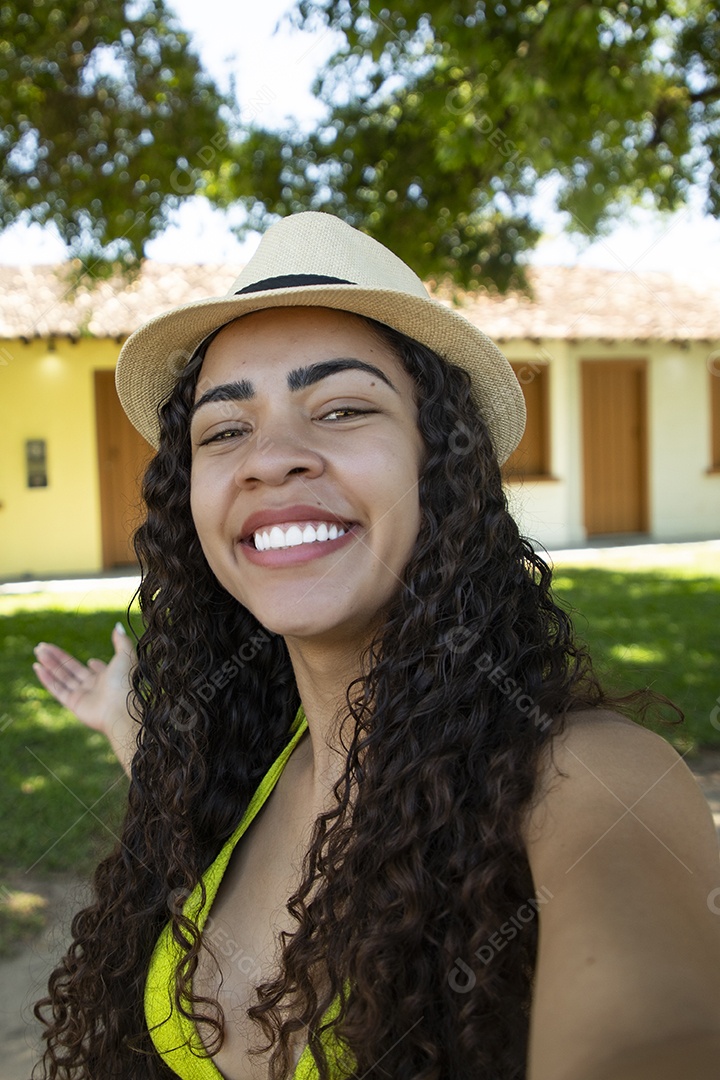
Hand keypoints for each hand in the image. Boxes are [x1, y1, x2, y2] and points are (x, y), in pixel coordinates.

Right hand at [33, 624, 137, 774]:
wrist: (121, 709)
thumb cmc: (126, 683)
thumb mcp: (126, 656)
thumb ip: (121, 641)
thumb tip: (117, 625)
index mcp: (108, 677)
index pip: (97, 671)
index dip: (94, 666)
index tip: (91, 661)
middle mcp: (95, 687)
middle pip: (72, 670)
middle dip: (57, 658)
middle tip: (42, 646)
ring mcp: (83, 696)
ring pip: (62, 677)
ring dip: (49, 664)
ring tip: (38, 651)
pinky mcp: (74, 704)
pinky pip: (57, 689)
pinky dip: (47, 679)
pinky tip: (38, 668)